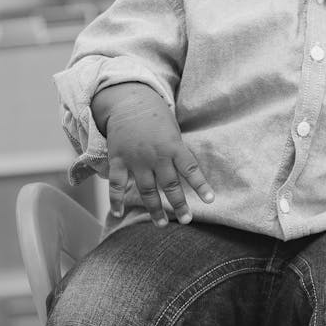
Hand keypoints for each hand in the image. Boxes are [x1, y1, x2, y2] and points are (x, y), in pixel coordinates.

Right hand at [92, 84, 213, 224]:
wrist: (129, 101)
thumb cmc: (156, 117)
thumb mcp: (173, 131)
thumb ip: (177, 152)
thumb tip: (186, 176)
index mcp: (173, 146)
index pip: (190, 169)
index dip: (201, 185)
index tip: (210, 200)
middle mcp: (156, 155)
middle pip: (169, 185)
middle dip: (179, 204)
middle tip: (186, 220)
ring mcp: (136, 159)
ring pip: (146, 190)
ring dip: (155, 209)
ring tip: (162, 224)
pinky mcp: (118, 160)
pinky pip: (117, 184)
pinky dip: (116, 200)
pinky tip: (118, 213)